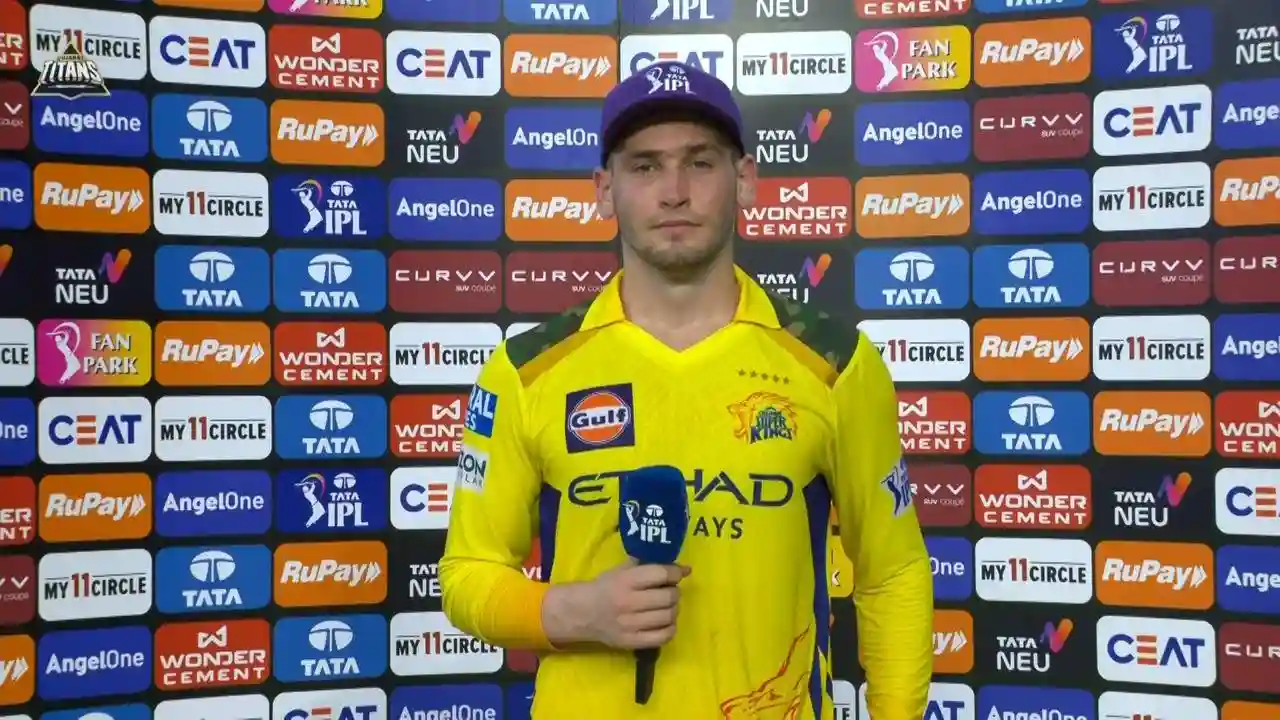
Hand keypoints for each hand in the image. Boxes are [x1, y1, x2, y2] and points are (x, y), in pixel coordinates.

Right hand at [550, 559, 687, 649]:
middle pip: (668, 597)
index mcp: (625, 581)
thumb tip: (681, 568)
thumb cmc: (604, 587)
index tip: (678, 573)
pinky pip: (663, 637)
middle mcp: (628, 603)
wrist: (582, 613)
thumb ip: (646, 565)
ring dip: (673, 609)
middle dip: (675, 592)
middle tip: (671, 591)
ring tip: (668, 606)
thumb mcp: (621, 570)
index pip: (661, 574)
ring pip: (668, 617)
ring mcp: (630, 625)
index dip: (675, 572)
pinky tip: (665, 622)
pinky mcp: (631, 642)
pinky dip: (670, 628)